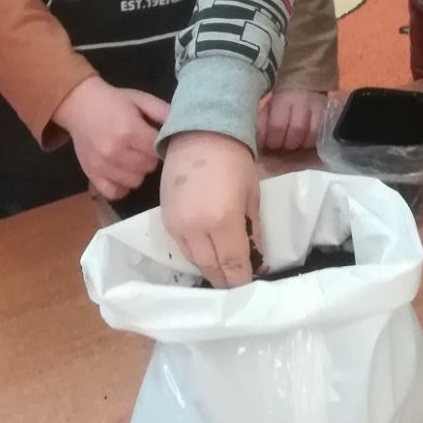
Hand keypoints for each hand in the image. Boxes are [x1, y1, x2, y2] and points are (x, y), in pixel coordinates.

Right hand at [53, 78, 168, 203]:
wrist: (79, 104)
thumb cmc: (114, 101)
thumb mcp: (140, 98)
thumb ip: (162, 111)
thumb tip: (182, 125)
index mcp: (129, 130)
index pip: (157, 151)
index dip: (161, 146)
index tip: (158, 141)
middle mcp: (114, 151)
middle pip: (148, 167)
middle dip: (150, 158)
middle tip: (144, 148)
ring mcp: (101, 165)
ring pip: (134, 181)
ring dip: (138, 172)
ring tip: (133, 159)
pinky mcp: (91, 175)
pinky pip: (114, 193)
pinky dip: (121, 186)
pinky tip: (123, 173)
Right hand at [160, 130, 256, 287]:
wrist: (200, 135)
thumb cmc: (235, 161)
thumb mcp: (252, 196)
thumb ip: (252, 231)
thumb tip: (257, 260)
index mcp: (222, 221)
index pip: (233, 263)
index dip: (241, 279)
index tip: (250, 288)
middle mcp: (195, 228)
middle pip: (210, 267)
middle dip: (225, 280)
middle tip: (236, 288)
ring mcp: (176, 225)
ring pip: (193, 260)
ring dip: (210, 270)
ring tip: (224, 274)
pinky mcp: (165, 219)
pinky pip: (181, 247)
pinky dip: (195, 255)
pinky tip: (207, 255)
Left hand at [256, 88, 326, 154]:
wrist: (306, 80)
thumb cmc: (283, 99)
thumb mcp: (269, 106)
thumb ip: (262, 123)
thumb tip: (257, 143)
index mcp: (283, 99)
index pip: (277, 125)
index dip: (271, 140)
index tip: (268, 144)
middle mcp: (303, 102)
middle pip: (296, 131)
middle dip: (285, 144)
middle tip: (280, 145)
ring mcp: (318, 108)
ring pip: (310, 136)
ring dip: (299, 145)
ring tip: (292, 144)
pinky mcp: (328, 115)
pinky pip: (320, 136)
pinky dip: (311, 143)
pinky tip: (304, 142)